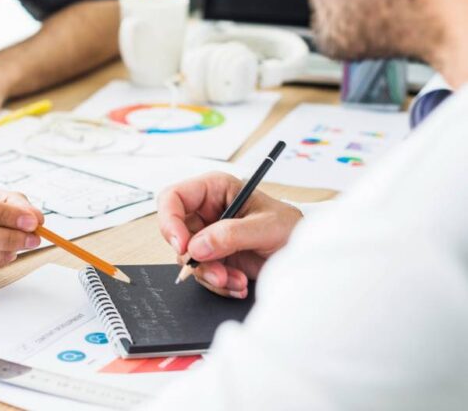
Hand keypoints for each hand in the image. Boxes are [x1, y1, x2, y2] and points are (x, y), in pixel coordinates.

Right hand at [157, 172, 301, 297]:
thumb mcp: (266, 227)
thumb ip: (231, 234)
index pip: (173, 198)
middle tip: (218, 272)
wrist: (304, 253)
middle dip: (195, 258)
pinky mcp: (213, 258)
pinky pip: (201, 273)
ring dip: (210, 274)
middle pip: (176, 233)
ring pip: (187, 258)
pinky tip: (238, 283)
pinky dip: (218, 283)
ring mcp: (207, 236)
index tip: (182, 246)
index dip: (170, 221)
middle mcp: (206, 211)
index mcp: (214, 189)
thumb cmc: (290, 227)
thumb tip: (197, 246)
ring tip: (237, 280)